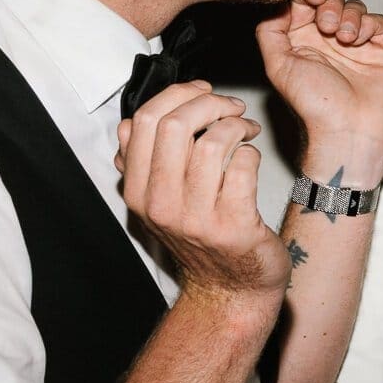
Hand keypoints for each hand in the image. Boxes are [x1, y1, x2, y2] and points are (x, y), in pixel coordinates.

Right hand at [116, 80, 287, 302]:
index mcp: (137, 191)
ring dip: (236, 126)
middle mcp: (160, 204)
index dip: (175, 95)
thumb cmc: (202, 238)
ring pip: (211, 143)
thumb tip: (130, 123)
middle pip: (174, 125)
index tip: (200, 91)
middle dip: (209, 103)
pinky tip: (252, 158)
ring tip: (246, 130)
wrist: (230, 290)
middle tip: (231, 107)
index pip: (141, 121)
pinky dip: (251, 153)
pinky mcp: (233, 226)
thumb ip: (142, 164)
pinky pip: (242, 167)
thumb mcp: (159, 203)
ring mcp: (196, 218)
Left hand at [256, 0, 382, 154]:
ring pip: (354, 6)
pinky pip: (378, 22)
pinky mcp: (380, 51)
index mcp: (301, 41)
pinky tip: (359, 42)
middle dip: (329, 2)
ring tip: (343, 38)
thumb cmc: (313, 105)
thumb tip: (277, 5)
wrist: (349, 130)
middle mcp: (327, 40)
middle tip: (326, 25)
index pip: (302, 1)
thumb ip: (270, 31)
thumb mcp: (278, 65)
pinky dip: (368, 24)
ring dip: (348, 14)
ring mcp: (355, 44)